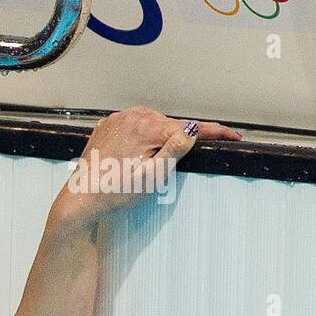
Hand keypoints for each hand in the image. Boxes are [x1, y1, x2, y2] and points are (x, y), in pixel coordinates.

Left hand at [52, 106, 241, 231]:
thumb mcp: (153, 177)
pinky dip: (142, 136)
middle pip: (170, 125)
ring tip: (149, 163)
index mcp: (146, 127)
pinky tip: (136, 154)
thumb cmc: (114, 193)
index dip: (214, 133)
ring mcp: (117, 119)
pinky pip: (134, 126)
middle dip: (180, 140)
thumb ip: (175, 151)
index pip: (190, 128)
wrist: (81, 199)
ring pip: (153, 124)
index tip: (234, 137)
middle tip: (173, 164)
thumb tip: (193, 130)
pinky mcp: (107, 126)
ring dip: (160, 138)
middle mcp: (131, 116)